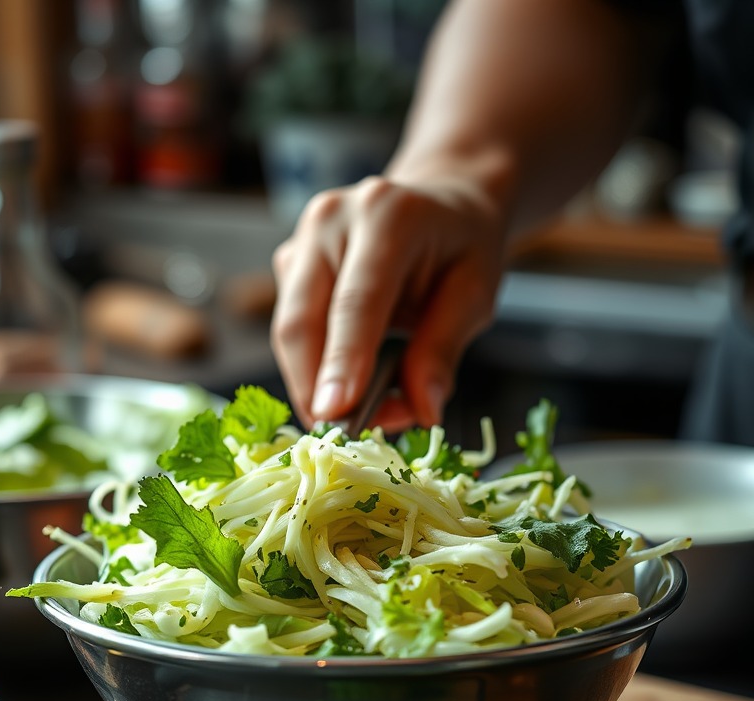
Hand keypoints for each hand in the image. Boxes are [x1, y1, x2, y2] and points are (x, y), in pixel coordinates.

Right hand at [270, 173, 507, 430]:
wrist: (441, 203)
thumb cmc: (462, 248)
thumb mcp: (475, 295)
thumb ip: (442, 350)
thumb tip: (420, 411)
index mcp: (387, 216)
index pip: (355, 302)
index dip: (343, 362)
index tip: (334, 414)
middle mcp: (331, 219)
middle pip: (302, 320)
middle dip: (314, 387)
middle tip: (343, 436)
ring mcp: (302, 239)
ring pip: (288, 330)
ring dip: (314, 383)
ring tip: (359, 413)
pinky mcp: (288, 262)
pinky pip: (291, 327)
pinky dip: (314, 366)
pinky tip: (348, 382)